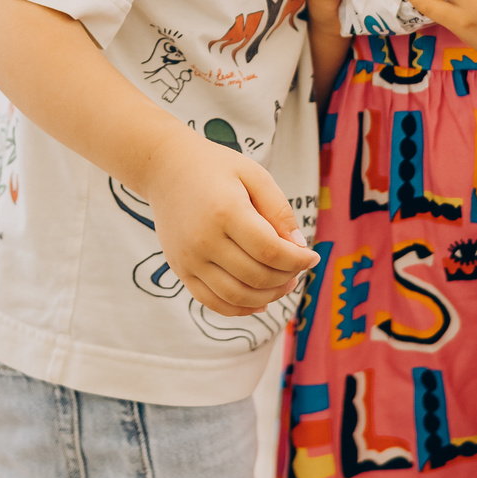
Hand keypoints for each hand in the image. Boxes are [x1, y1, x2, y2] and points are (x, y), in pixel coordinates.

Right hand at [138, 134, 316, 317]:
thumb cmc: (215, 168)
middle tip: (298, 268)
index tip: (311, 256)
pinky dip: (240, 309)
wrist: (165, 168)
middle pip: (257, 276)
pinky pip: (213, 302)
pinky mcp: (180, 269)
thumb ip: (279, 210)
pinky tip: (259, 302)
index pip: (271, 251)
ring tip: (283, 284)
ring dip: (268, 297)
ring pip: (237, 296)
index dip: (298, 260)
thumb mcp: (254, 175)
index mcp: (226, 212)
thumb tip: (299, 247)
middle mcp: (204, 240)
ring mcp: (189, 259)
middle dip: (287, 277)